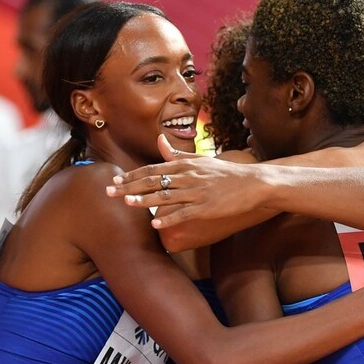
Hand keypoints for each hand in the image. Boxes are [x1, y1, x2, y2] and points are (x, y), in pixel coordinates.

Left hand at [106, 135, 263, 226]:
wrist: (254, 183)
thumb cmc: (227, 173)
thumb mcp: (202, 160)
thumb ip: (178, 153)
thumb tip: (159, 140)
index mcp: (186, 164)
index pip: (153, 169)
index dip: (132, 175)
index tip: (115, 180)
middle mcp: (189, 176)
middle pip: (154, 181)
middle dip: (130, 186)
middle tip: (109, 191)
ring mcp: (198, 192)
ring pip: (166, 196)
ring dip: (144, 200)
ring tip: (126, 203)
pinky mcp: (207, 207)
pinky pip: (184, 213)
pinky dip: (169, 218)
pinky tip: (155, 224)